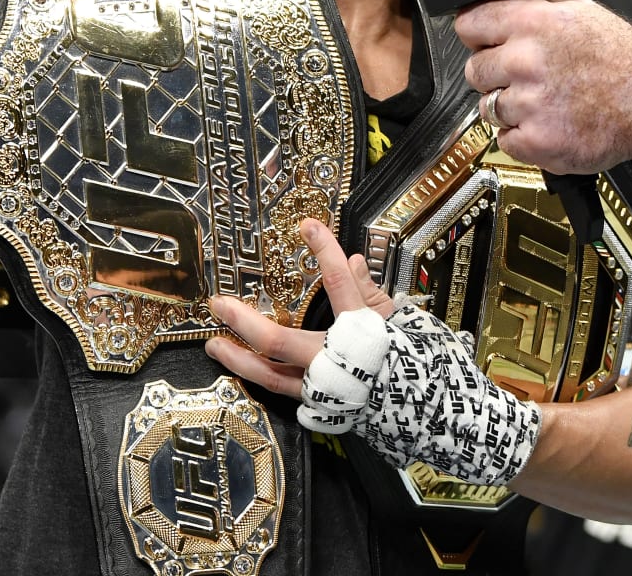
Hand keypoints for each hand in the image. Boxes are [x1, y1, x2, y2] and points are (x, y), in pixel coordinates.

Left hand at [204, 217, 395, 396]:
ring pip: (270, 375)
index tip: (308, 226)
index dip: (325, 253)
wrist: (418, 406)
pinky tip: (238, 366)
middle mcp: (335, 361)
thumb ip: (367, 289)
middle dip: (244, 323)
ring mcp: (322, 387)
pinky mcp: (316, 404)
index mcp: (362, 331)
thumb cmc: (406, 358)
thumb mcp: (394, 318)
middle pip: (281, 342)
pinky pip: (279, 390)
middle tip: (219, 304)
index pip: (341, 284)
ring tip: (213, 343)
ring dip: (237, 358)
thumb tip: (350, 259)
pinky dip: (256, 378)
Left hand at [454, 0, 631, 172]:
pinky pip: (504, 139)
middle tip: (525, 77)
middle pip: (473, 69)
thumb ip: (537, 8)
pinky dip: (522, 136)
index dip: (477, 34)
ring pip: (487, 106)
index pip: (468, 24)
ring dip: (510, 107)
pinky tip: (547, 123)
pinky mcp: (535, 141)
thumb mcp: (581, 11)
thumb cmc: (622, 60)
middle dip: (495, 74)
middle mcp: (524, 61)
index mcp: (532, 24)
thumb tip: (504, 5)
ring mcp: (528, 103)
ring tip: (543, 101)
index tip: (483, 42)